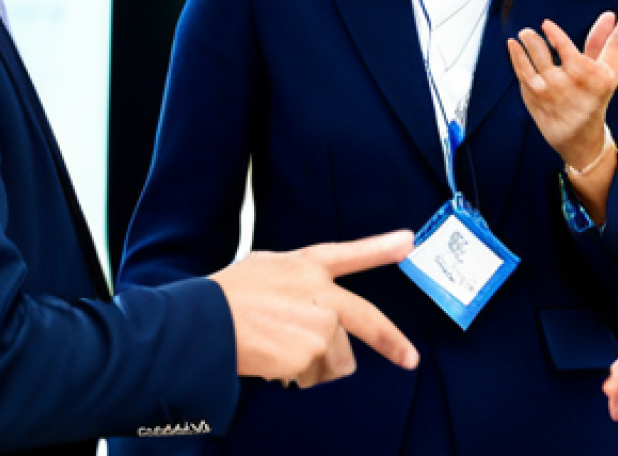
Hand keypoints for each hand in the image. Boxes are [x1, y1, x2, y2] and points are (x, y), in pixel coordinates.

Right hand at [210, 230, 418, 387]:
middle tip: (409, 358)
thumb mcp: (270, 267)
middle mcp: (321, 295)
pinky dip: (296, 373)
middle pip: (368, 320)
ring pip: (335, 357)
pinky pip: (312, 375)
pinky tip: (272, 356)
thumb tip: (317, 305)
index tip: (409, 242)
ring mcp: (318, 327)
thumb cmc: (232, 294)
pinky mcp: (309, 357)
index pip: (353, 254)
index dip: (382, 248)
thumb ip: (301, 280)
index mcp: (309, 265)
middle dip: (393, 341)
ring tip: (280, 344)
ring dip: (316, 360)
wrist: (207, 322)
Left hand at [507, 3, 617, 168]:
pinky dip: (517, 56)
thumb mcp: (611, 66)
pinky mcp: (533, 97)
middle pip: (548, 55)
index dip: (555, 36)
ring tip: (525, 33)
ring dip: (527, 44)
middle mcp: (572, 85)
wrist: (579, 135)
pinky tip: (513, 44)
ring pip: (534, 61)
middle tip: (530, 31)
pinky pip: (522, 72)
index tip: (547, 25)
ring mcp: (550, 92)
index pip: (572, 51)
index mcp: (595, 76)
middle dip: (535, 40)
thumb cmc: (596, 91)